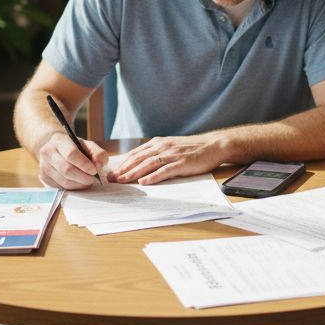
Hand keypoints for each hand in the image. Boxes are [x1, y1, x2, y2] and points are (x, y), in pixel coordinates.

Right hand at [38, 130, 108, 189]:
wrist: (57, 150)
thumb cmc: (75, 148)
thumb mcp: (88, 145)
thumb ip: (98, 153)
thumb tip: (99, 165)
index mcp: (58, 140)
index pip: (71, 154)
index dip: (84, 164)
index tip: (94, 170)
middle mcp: (47, 152)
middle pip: (67, 169)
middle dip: (83, 177)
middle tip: (93, 179)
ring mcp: (44, 166)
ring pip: (64, 181)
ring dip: (79, 184)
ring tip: (87, 181)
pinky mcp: (44, 177)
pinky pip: (61, 187)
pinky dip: (73, 187)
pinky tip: (79, 183)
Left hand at [110, 135, 225, 183]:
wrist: (213, 145)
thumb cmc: (193, 148)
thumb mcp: (171, 147)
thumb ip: (157, 153)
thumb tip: (141, 164)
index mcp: (159, 143)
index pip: (136, 153)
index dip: (123, 163)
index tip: (112, 172)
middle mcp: (163, 147)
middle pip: (138, 158)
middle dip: (123, 169)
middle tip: (112, 179)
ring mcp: (172, 154)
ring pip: (148, 164)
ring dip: (133, 173)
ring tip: (122, 181)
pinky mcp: (181, 163)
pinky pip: (164, 170)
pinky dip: (153, 176)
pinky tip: (144, 182)